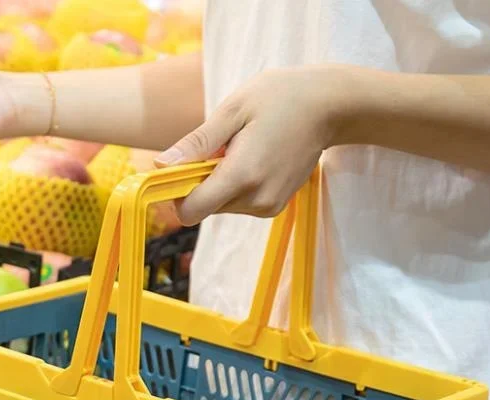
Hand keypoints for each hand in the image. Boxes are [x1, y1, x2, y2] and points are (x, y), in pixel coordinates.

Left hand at [155, 66, 345, 224]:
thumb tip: (160, 166)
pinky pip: (238, 204)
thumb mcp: (233, 111)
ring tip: (242, 150)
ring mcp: (268, 207)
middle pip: (204, 208)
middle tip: (219, 148)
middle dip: (200, 183)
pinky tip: (254, 159)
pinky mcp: (274, 207)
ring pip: (220, 207)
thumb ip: (196, 143)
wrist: (329, 107)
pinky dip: (235, 186)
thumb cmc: (280, 98)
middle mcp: (256, 200)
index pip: (191, 211)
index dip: (177, 193)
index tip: (179, 169)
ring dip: (219, 183)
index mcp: (243, 176)